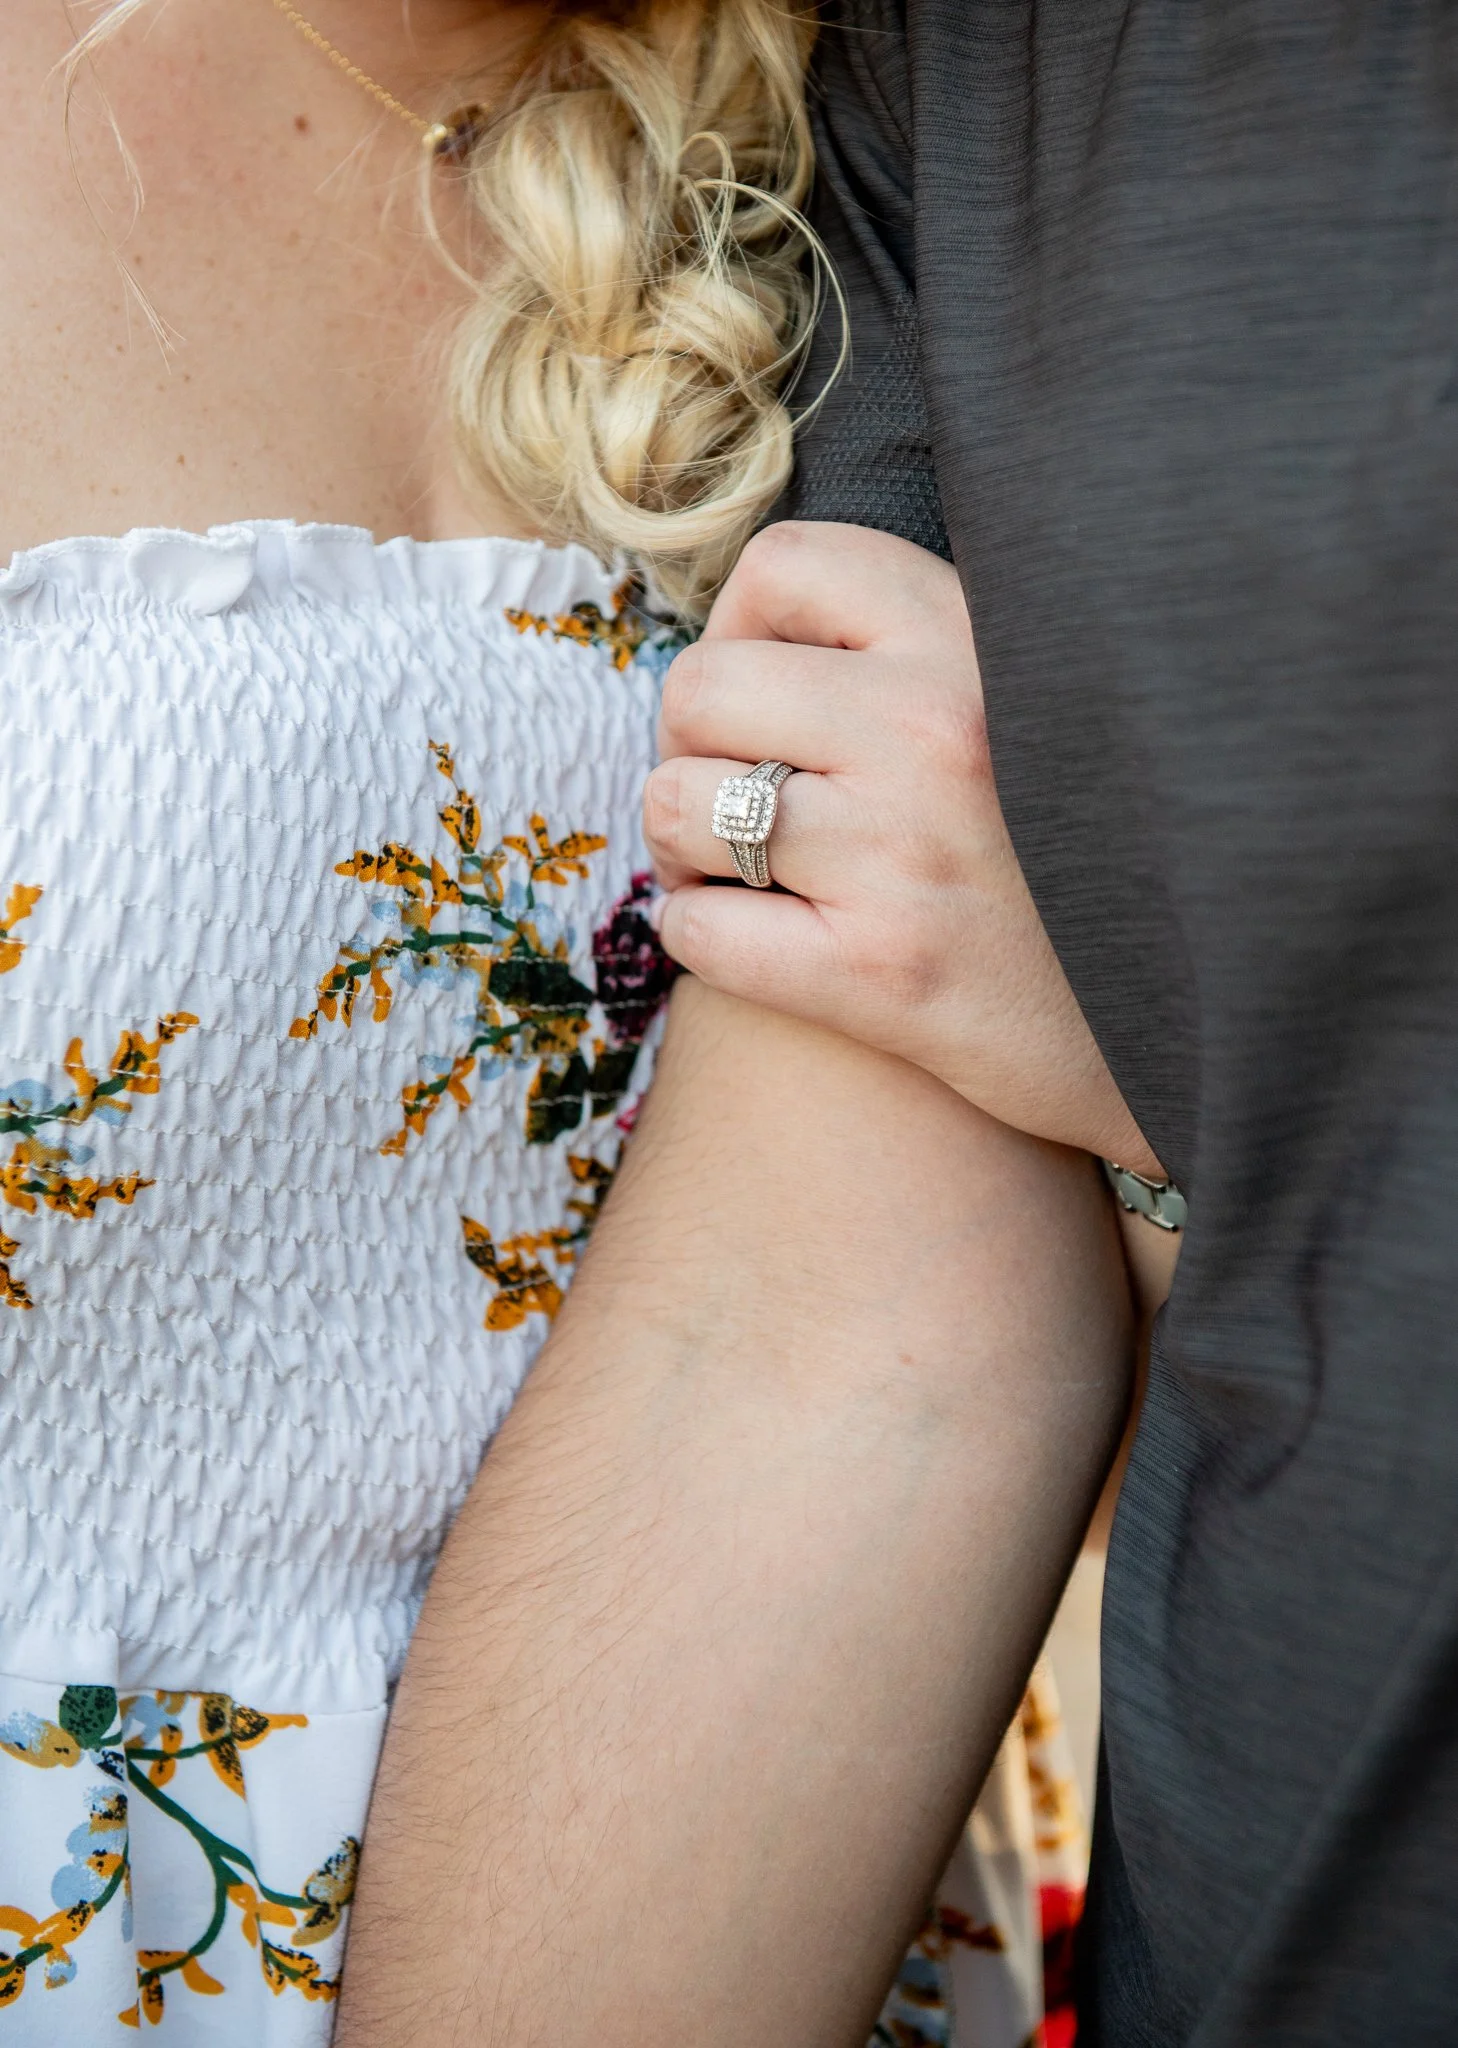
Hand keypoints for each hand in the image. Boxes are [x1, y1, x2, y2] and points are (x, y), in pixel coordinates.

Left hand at [644, 521, 1165, 1177]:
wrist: (1183, 1029)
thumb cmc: (1078, 865)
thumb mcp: (1035, 706)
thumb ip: (921, 649)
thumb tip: (757, 630)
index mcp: (977, 643)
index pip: (786, 564)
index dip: (739, 628)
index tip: (765, 694)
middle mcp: (937, 730)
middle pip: (701, 687)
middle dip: (689, 748)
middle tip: (731, 797)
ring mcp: (905, 852)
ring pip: (678, 805)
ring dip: (682, 847)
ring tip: (736, 872)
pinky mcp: (881, 973)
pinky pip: (696, 929)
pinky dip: (701, 938)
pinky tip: (757, 944)